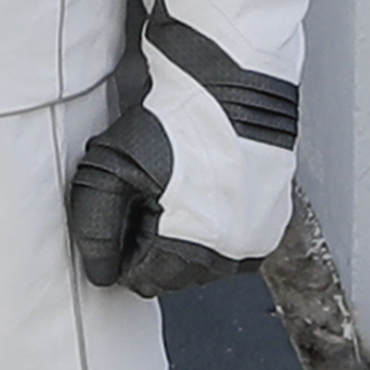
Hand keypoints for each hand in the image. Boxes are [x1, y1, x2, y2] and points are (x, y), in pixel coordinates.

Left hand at [66, 105, 250, 296]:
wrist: (231, 89)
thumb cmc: (173, 124)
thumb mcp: (111, 170)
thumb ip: (96, 227)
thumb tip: (97, 271)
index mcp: (195, 249)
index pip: (143, 280)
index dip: (122, 248)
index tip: (122, 212)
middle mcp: (234, 254)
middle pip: (175, 274)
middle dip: (153, 241)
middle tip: (147, 192)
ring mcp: (258, 239)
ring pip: (204, 259)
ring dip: (183, 234)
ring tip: (175, 185)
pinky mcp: (272, 221)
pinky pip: (231, 240)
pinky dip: (212, 222)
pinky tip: (200, 186)